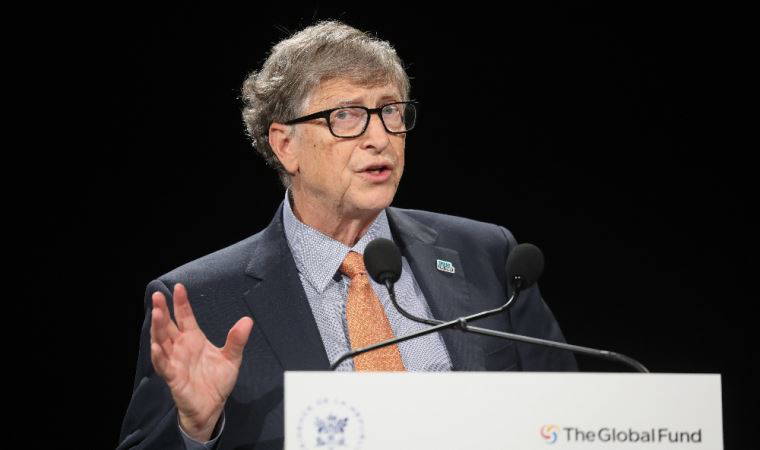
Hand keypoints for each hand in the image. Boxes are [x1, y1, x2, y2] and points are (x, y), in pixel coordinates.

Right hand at [150, 283, 253, 441]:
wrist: (212, 406)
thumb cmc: (217, 381)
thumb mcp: (232, 358)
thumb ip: (237, 340)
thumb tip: (247, 320)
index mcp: (193, 339)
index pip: (185, 317)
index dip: (181, 303)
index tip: (179, 287)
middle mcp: (181, 347)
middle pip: (168, 326)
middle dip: (162, 311)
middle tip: (158, 296)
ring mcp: (175, 361)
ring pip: (162, 342)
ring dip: (157, 328)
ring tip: (156, 314)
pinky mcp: (173, 378)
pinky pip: (163, 366)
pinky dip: (159, 356)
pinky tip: (156, 347)